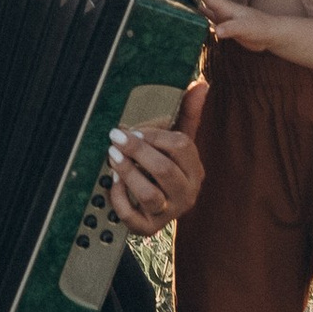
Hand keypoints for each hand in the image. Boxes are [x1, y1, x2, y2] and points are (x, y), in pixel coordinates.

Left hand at [107, 79, 205, 228]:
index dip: (155, 135)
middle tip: (116, 137)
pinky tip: (112, 182)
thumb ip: (188, 113)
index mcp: (195, 170)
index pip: (180, 147)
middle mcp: (186, 193)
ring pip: (149, 195)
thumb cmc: (169, 166)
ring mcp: (168, 212)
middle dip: (137, 151)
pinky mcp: (149, 228)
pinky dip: (119, 198)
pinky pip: (132, 216)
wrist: (162, 206)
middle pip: (164, 170)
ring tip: (112, 157)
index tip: (134, 129)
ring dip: (127, 172)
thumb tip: (200, 84)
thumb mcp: (179, 140)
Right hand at [179, 0, 284, 49]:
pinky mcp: (226, 24)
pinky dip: (200, 10)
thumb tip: (218, 31)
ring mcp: (224, 15)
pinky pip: (209, 14)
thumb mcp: (246, 29)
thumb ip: (232, 29)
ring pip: (206, 1)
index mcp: (227, 7)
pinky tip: (194, 10)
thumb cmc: (260, 29)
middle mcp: (223, 9)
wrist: (271, 34)